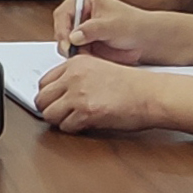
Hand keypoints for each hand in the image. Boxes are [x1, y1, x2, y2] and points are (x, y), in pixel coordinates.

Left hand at [32, 53, 175, 134]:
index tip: (54, 102)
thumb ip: (76, 76)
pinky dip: (72, 129)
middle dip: (48, 109)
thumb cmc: (131, 85)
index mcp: (75, 63)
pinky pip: (65, 126)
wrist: (150, 94)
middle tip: (59, 115)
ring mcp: (78, 94)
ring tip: (72, 121)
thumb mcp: (98, 68)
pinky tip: (83, 125)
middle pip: (42, 98)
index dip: (48, 95)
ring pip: (49, 114)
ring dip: (58, 121)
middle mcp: (73, 76)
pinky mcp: (86, 112)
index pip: (44, 82)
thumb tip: (59, 92)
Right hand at [52, 0, 147, 61]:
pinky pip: (76, 52)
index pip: (63, 13)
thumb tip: (74, 36)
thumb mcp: (112, 25)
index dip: (62, 28)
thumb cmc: (132, 24)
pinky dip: (80, 57)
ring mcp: (82, 30)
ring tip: (87, 55)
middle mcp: (80, 14)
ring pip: (67, 43)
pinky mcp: (85, 43)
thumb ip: (92, 30)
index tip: (67, 42)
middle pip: (61, 29)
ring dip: (73, 52)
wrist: (145, 39)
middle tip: (72, 53)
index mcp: (84, 0)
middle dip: (66, 42)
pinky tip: (90, 58)